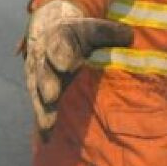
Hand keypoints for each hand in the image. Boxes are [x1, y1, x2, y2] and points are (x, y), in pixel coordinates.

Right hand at [23, 0, 133, 131]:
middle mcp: (44, 57)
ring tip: (48, 124)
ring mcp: (38, 75)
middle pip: (44, 70)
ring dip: (42, 108)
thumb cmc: (81, 32)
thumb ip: (111, 33)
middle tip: (53, 95)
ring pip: (37, 91)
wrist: (51, 30)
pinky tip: (47, 137)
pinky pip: (39, 106)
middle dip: (48, 83)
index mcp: (58, 37)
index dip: (61, 53)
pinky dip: (42, 121)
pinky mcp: (39, 92)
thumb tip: (129, 38)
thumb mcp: (96, 28)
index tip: (65, 64)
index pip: (59, 44)